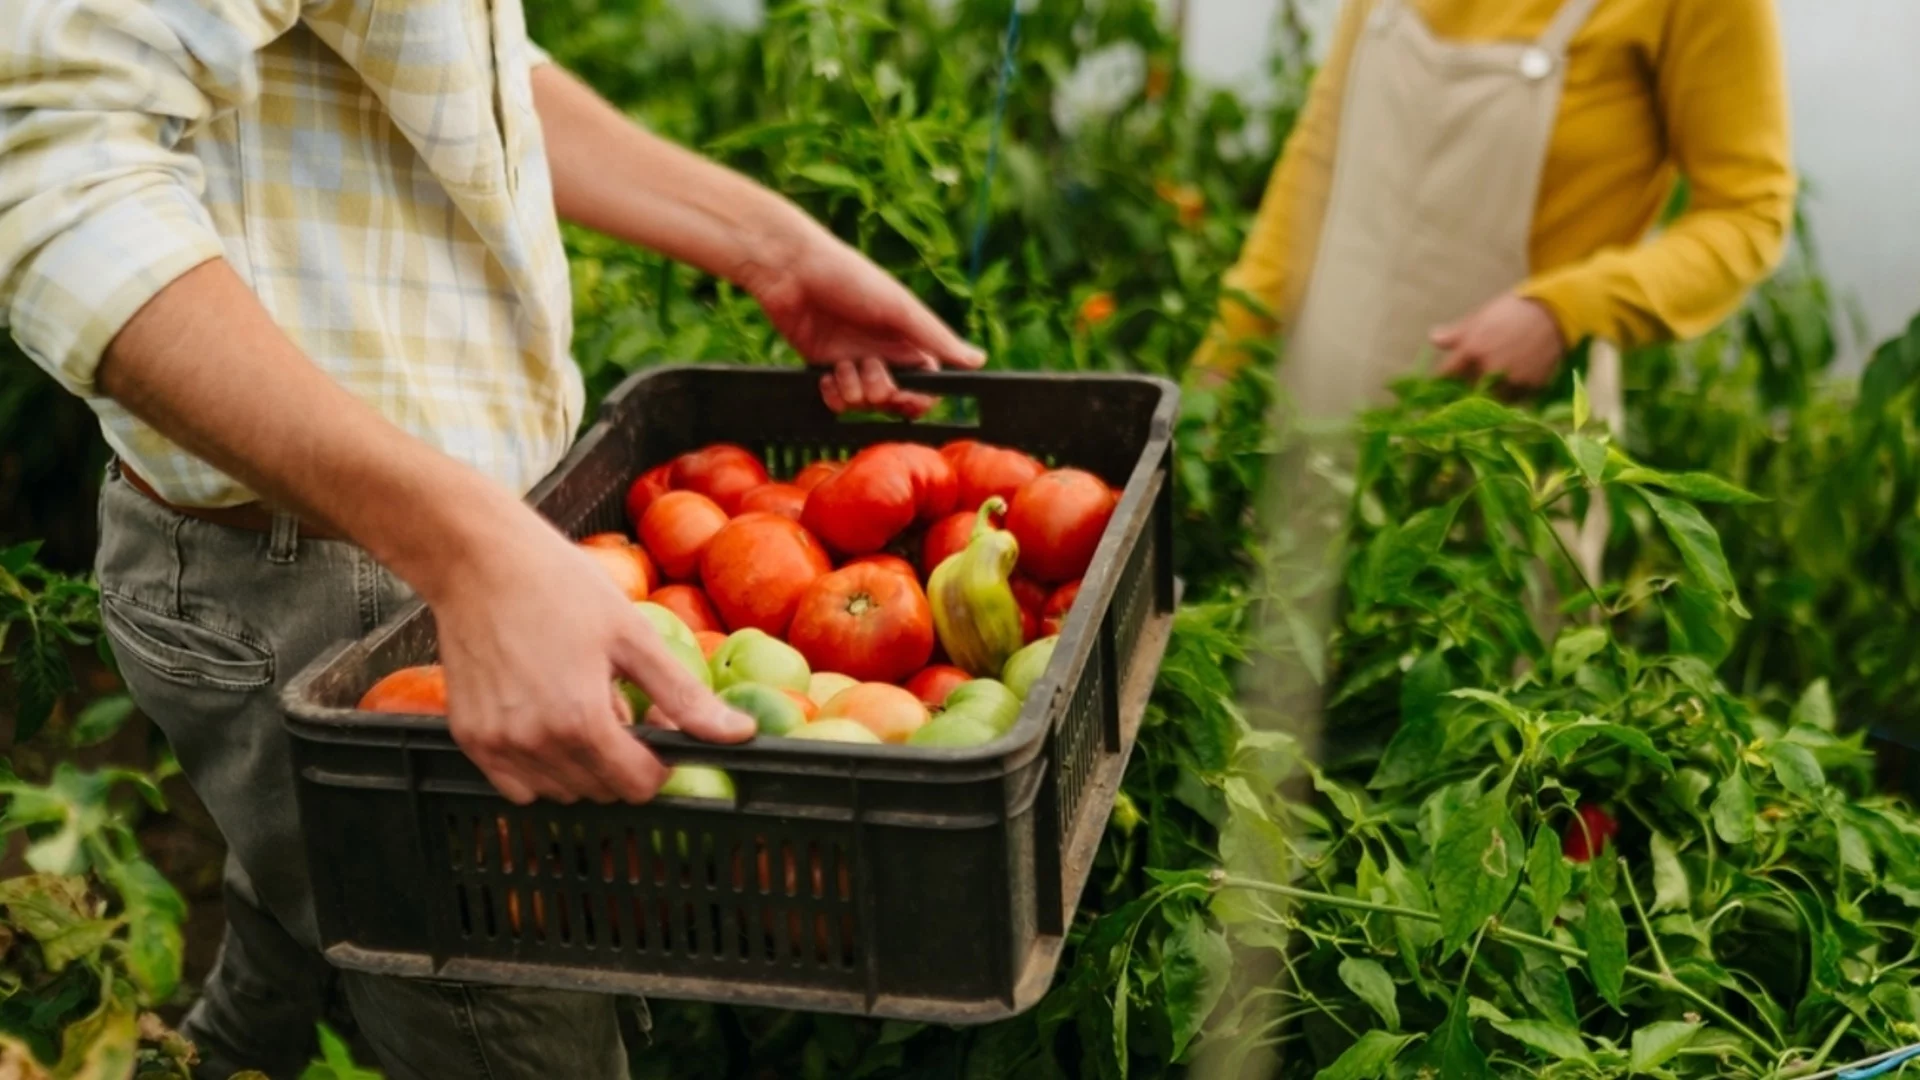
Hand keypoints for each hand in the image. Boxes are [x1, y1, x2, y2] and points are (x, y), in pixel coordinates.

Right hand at [432, 517, 755, 804]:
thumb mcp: (633, 635)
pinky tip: (545, 721)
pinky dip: (538, 769)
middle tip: (618, 705)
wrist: (479, 560)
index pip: (637, 785)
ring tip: (578, 706)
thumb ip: (684, 696)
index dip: (658, 763)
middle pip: (601, 792)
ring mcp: (497, 744)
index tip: (656, 728)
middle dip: (622, 760)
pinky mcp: (470, 737)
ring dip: (581, 766)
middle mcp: (536, 743)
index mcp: (582, 720)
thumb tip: (741, 734)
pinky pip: (515, 785)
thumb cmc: (560, 586)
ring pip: (560, 792)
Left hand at [743, 227, 985, 417]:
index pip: (926, 383)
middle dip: (882, 392)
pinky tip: (825, 375)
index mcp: (907, 338)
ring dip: (853, 389)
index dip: (918, 397)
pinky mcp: (824, 369)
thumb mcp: (899, 307)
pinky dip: (832, 395)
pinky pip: (837, 402)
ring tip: (841, 364)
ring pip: (864, 403)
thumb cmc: (849, 278)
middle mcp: (883, 353)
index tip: (905, 395)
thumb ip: (937, 338)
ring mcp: (853, 362)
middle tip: (869, 369)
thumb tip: (979, 360)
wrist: (790, 271)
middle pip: (895, 399)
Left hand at [1431, 294, 1566, 394]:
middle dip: (1466, 388)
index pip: (1446, 375)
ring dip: (1489, 393)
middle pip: (1467, 391)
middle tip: (1469, 382)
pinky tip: (1512, 382)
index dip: (1442, 380)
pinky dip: (1511, 394)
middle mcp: (1490, 368)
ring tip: (1494, 383)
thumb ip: (1455, 333)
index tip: (1443, 382)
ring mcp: (1511, 379)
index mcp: (1472, 349)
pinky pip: (1514, 399)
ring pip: (1491, 398)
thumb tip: (1433, 340)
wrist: (1554, 311)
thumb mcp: (1480, 317)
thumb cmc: (1512, 311)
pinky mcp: (1531, 386)